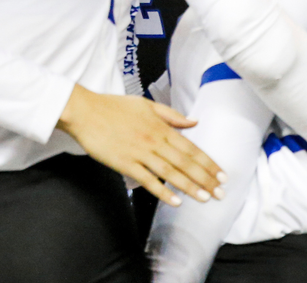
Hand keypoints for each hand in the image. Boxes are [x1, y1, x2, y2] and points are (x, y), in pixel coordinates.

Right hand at [56, 84, 225, 206]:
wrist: (85, 111)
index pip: (190, 147)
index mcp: (160, 126)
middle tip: (220, 193)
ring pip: (170, 172)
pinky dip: (162, 191)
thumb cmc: (113, 106)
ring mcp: (139, 153)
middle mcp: (154, 140)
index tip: (222, 175)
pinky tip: (174, 201)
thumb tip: (194, 122)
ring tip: (204, 198)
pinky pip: (147, 180)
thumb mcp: (146, 104)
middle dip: (205, 179)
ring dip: (189, 187)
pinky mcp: (125, 163)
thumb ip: (171, 115)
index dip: (208, 163)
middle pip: (185, 162)